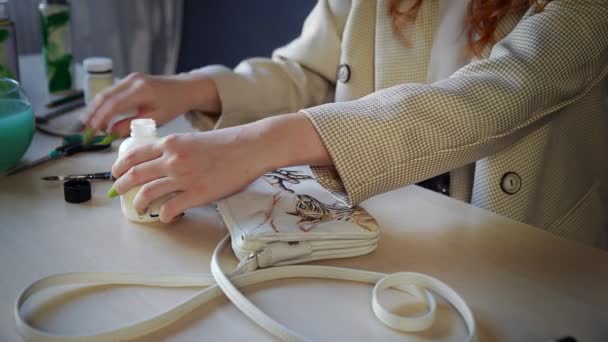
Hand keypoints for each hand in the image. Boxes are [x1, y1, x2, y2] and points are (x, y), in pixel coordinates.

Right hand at [82, 72, 220, 136]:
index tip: (93, 130)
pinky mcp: (129, 79)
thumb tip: (110, 133)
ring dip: (94, 108)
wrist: (184, 88)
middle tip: (83, 129)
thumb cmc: (173, 105)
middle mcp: (133, 81)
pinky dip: (102, 103)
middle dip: (92, 113)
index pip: (114, 104)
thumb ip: (132, 125)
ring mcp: (130, 78)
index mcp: (141, 90)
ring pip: (105, 93)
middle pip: (105, 96)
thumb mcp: (155, 119)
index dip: (100, 118)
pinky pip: (111, 91)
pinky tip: (96, 114)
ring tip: (86, 123)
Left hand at [110, 113, 331, 222]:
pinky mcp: (197, 194)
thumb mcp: (194, 139)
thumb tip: (162, 163)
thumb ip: (175, 150)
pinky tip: (165, 217)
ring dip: (139, 203)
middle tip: (119, 191)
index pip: (134, 154)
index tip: (116, 173)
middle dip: (122, 185)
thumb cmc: (227, 143)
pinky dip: (164, 216)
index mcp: (170, 144)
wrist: (250, 147)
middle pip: (135, 174)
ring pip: (148, 193)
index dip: (120, 166)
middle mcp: (172, 159)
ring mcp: (183, 177)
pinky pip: (170, 209)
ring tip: (139, 208)